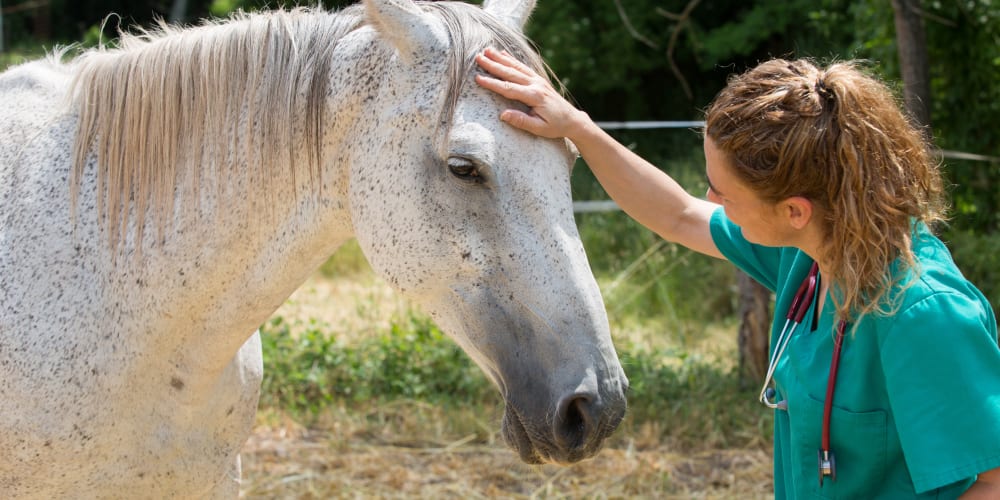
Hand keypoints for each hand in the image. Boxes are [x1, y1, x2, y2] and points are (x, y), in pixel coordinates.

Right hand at [474, 47, 591, 139]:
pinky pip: (523, 67)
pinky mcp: (539, 79)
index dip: (492, 83)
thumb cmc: (555, 126)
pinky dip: (512, 59)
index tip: (478, 78)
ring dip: (500, 58)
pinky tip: (502, 53)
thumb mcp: (539, 128)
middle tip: (478, 57)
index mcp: (534, 96)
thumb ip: (521, 121)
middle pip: (510, 73)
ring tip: (487, 50)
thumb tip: (503, 115)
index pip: (509, 88)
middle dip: (493, 65)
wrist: (572, 119)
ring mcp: (538, 80)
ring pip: (516, 67)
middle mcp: (535, 84)